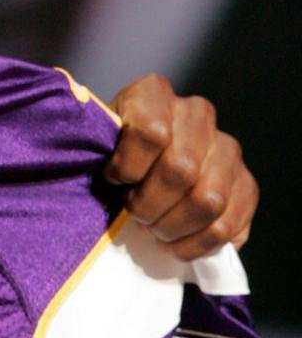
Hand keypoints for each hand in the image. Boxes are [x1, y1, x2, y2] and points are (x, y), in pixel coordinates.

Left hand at [103, 74, 256, 260]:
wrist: (135, 173)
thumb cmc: (106, 160)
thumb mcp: (92, 147)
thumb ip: (92, 151)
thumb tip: (92, 176)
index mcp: (153, 94)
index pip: (150, 132)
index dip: (127, 167)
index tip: (112, 180)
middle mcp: (196, 114)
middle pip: (180, 170)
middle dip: (149, 205)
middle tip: (135, 215)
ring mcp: (226, 148)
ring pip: (208, 200)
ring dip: (174, 226)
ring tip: (155, 230)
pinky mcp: (245, 184)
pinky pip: (229, 223)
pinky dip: (199, 244)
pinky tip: (178, 244)